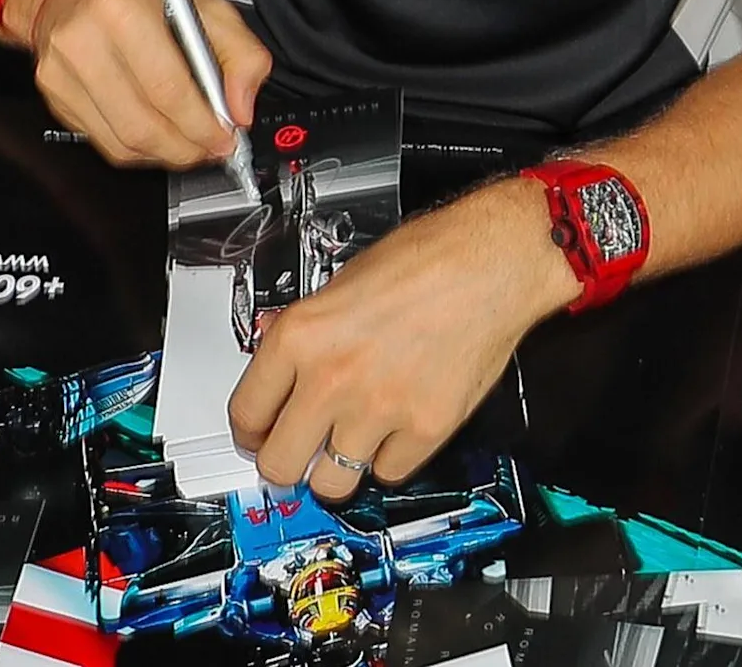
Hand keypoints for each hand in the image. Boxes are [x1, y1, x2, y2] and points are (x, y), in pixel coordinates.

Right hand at [26, 0, 270, 166]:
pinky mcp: (54, 94)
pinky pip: (103, 141)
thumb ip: (240, 52)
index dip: (203, 125)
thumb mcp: (206, 3)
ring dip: (165, 153)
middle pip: (143, 124)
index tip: (226, 136)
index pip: (168, 89)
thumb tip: (241, 106)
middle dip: (188, 147)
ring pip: (122, 141)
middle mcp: (84, 41)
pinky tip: (159, 137)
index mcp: (122, 9)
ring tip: (191, 145)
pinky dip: (139, 149)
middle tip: (212, 147)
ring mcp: (61, 71)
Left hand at [229, 181, 575, 501]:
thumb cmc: (429, 257)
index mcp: (301, 335)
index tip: (259, 434)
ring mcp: (379, 408)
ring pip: (331, 483)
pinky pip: (388, 473)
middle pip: (278, 465)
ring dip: (337, 468)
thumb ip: (308, 330)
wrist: (496, 261)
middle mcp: (331, 378)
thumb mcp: (343, 281)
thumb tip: (281, 363)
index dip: (250, 431)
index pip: (245, 414)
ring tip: (350, 446)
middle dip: (286, 463)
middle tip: (299, 452)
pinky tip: (396, 430)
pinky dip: (389, 459)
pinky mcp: (426, 427)